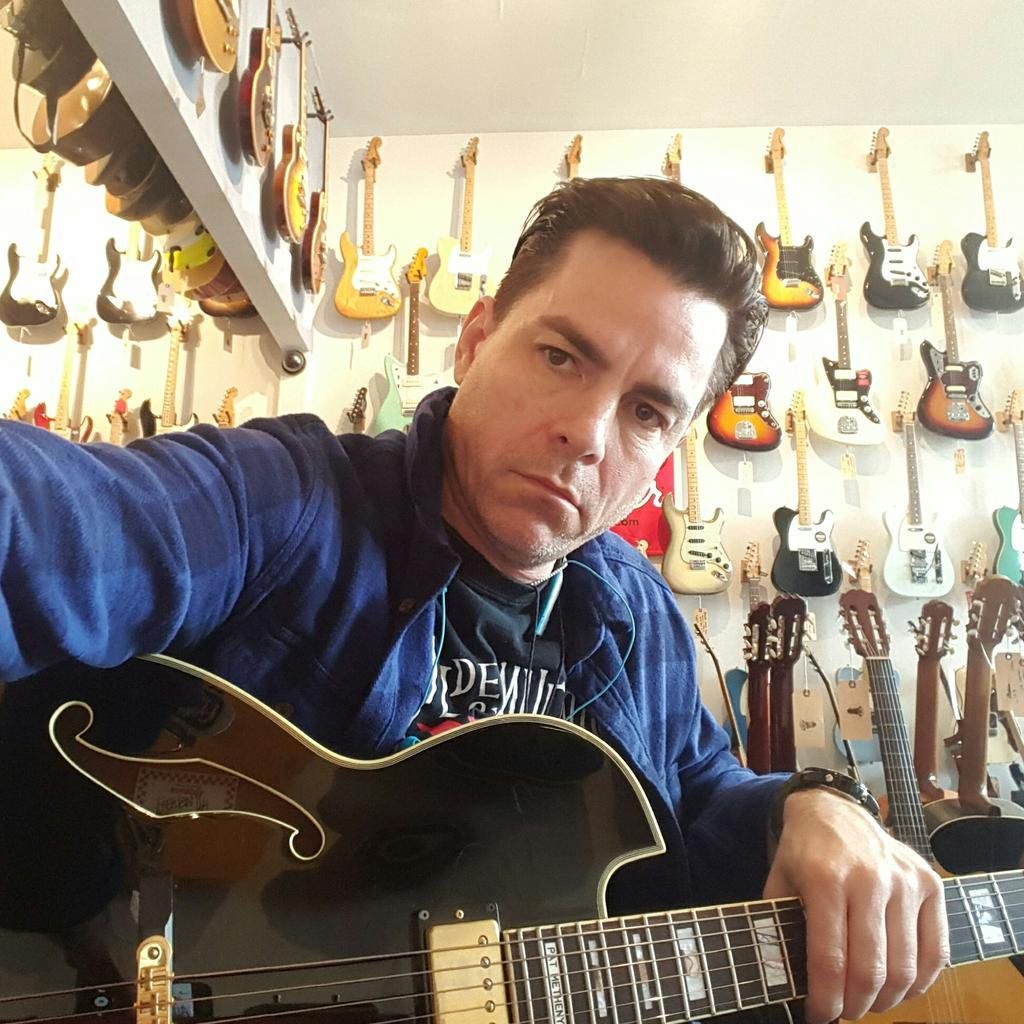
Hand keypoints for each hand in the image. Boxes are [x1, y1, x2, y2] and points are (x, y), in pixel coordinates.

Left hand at [762, 788, 947, 1022]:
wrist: (832, 809)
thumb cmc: (803, 852)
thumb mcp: (779, 883)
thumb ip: (778, 927)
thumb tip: (783, 979)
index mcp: (825, 879)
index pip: (830, 960)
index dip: (825, 1000)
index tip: (818, 1016)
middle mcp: (869, 879)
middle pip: (871, 970)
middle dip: (856, 1005)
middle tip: (844, 1011)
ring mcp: (905, 881)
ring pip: (905, 968)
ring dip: (887, 999)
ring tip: (868, 1000)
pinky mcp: (930, 884)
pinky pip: (936, 952)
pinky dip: (920, 981)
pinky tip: (899, 985)